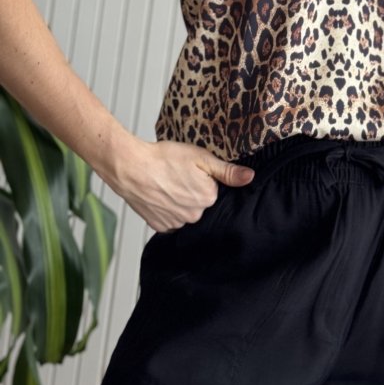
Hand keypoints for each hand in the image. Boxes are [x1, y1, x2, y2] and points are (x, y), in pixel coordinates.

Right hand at [108, 138, 254, 232]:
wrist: (131, 167)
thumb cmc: (165, 158)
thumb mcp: (201, 158)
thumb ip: (227, 171)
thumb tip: (250, 177)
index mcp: (208, 198)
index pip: (214, 191)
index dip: (204, 179)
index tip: (192, 171)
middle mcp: (194, 215)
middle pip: (200, 204)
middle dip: (193, 191)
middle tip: (178, 176)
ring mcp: (175, 223)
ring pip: (185, 213)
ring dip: (180, 202)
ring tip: (167, 184)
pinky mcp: (159, 226)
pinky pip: (170, 221)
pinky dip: (167, 210)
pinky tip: (160, 196)